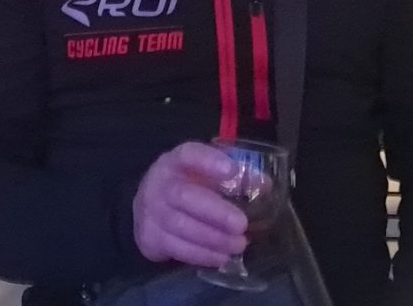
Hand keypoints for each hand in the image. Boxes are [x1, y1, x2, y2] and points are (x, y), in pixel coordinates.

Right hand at [131, 142, 246, 267]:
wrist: (147, 207)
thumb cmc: (185, 186)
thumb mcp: (205, 175)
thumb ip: (234, 178)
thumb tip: (265, 186)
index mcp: (175, 161)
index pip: (188, 155)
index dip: (209, 161)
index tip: (232, 170)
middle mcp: (159, 184)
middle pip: (183, 196)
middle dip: (215, 212)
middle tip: (242, 224)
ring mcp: (151, 211)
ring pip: (180, 226)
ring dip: (213, 238)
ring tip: (239, 244)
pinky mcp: (149, 237)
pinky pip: (176, 248)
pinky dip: (202, 255)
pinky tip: (222, 257)